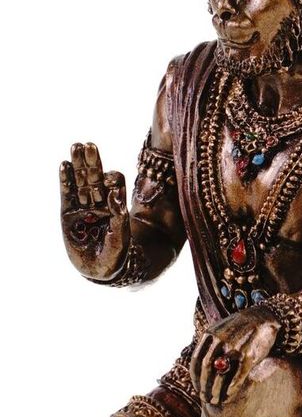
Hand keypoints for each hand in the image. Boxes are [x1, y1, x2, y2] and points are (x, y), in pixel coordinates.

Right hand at [60, 142, 130, 280]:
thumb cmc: (115, 254)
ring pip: (80, 182)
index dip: (113, 179)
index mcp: (115, 204)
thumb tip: (115, 192)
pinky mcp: (68, 213)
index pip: (114, 184)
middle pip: (95, 177)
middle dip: (92, 162)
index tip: (111, 179)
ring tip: (75, 147)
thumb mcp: (121, 236)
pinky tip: (65, 165)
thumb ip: (119, 215)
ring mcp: (83, 207)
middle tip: (89, 145)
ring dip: (78, 166)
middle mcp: (99, 202)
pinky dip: (66, 180)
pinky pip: (67, 194)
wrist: (99, 270)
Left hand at [190, 307, 280, 406]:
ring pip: (220, 374)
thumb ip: (210, 345)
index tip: (197, 389)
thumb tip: (200, 366)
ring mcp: (234, 347)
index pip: (196, 360)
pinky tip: (228, 396)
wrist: (264, 317)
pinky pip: (237, 375)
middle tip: (205, 398)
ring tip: (216, 400)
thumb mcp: (221, 330)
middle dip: (204, 386)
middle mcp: (220, 340)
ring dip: (216, 390)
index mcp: (210, 334)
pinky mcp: (249, 354)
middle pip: (206, 368)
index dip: (195, 377)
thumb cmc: (241, 328)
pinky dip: (231, 388)